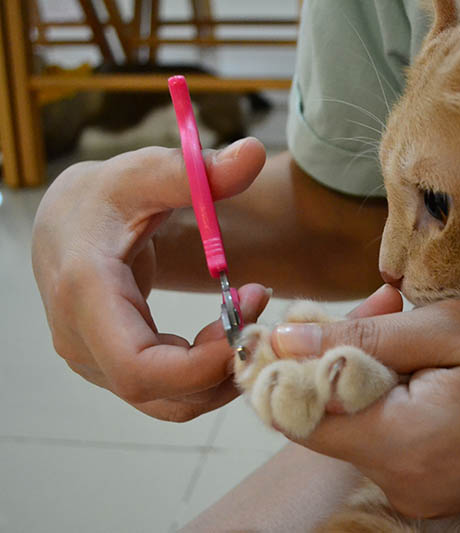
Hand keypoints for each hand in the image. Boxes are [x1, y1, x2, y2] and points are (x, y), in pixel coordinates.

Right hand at [32, 138, 268, 420]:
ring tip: (248, 320)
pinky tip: (228, 329)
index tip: (249, 320)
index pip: (137, 367)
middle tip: (260, 319)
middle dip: (220, 368)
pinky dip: (204, 372)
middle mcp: (80, 338)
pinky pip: (163, 390)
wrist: (68, 220)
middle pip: (157, 393)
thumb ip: (197, 171)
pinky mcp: (110, 364)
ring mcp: (92, 358)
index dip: (201, 365)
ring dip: (217, 376)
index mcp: (84, 293)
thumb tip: (251, 153)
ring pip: (164, 402)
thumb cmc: (109, 194)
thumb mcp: (148, 174)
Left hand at [269, 288, 459, 516]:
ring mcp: (417, 494)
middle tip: (384, 311)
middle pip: (328, 418)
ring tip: (417, 334)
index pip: (297, 414)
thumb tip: (287, 339)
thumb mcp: (456, 329)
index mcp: (400, 444)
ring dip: (371, 375)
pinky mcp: (434, 490)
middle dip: (339, 358)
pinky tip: (432, 367)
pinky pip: (390, 439)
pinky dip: (395, 399)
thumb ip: (365, 339)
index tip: (304, 323)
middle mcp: (400, 484)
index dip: (286, 366)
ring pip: (358, 426)